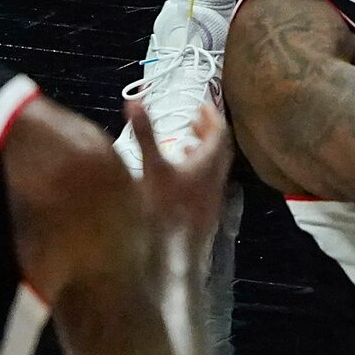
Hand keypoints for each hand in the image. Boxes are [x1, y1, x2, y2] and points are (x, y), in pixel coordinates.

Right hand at [123, 90, 232, 236]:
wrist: (173, 252)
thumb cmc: (164, 208)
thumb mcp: (151, 165)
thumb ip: (144, 133)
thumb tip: (134, 102)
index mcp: (207, 164)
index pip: (219, 133)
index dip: (212, 116)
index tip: (202, 105)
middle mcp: (215, 178)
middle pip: (220, 148)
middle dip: (208, 131)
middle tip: (194, 119)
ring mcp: (212, 196)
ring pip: (214, 166)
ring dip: (202, 150)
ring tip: (184, 142)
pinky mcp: (205, 211)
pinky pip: (207, 181)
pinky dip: (198, 169)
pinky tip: (179, 175)